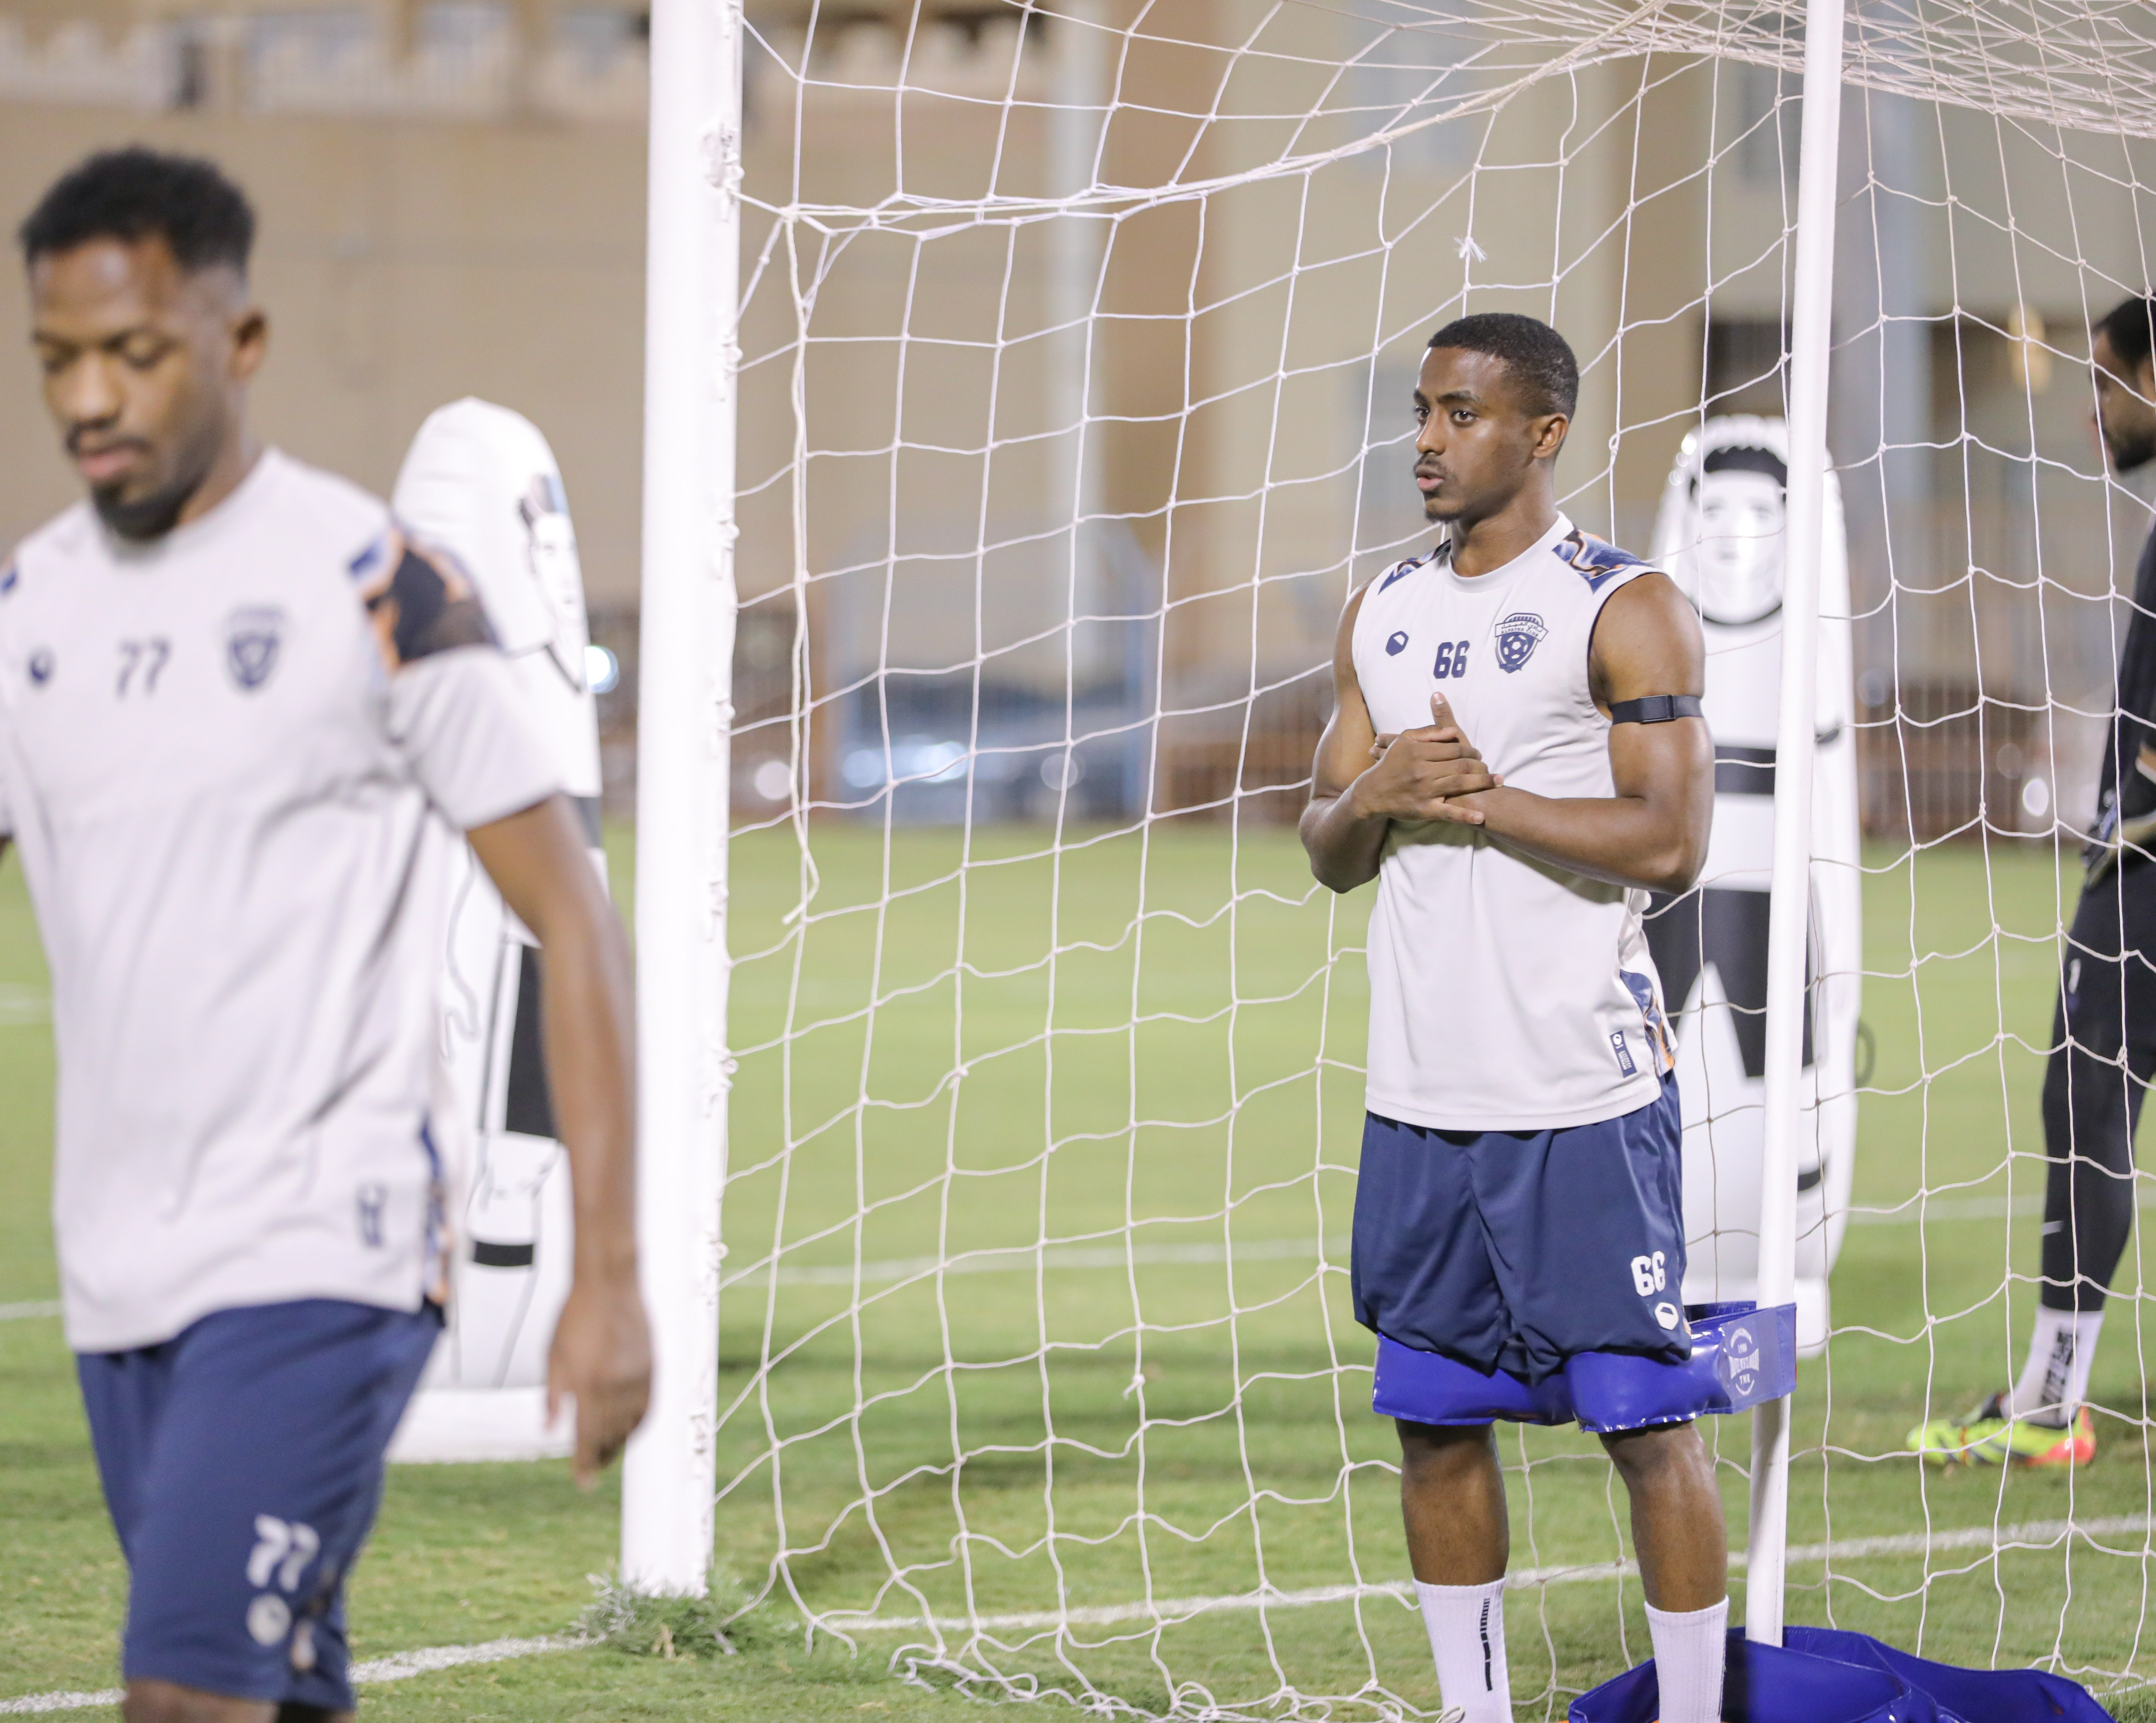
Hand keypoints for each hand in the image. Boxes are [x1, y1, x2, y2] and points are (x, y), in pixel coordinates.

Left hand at [547, 1269, 652, 1487]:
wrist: (608, 1283)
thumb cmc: (573, 1317)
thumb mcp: (552, 1356)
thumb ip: (553, 1394)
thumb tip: (551, 1429)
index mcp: (588, 1382)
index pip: (587, 1435)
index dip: (584, 1462)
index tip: (581, 1482)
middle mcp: (615, 1383)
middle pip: (611, 1434)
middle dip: (600, 1457)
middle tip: (592, 1472)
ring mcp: (637, 1375)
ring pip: (631, 1423)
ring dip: (619, 1444)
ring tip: (608, 1456)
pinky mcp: (651, 1366)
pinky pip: (648, 1405)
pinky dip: (639, 1424)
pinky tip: (630, 1431)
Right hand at [1354, 693, 1501, 823]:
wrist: (1371, 794)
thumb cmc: (1390, 765)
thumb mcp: (1403, 741)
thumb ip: (1428, 733)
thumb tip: (1453, 731)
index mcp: (1419, 752)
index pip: (1454, 749)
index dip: (1470, 750)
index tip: (1478, 754)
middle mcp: (1423, 771)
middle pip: (1461, 765)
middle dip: (1481, 766)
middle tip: (1491, 768)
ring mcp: (1425, 791)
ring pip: (1460, 785)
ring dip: (1484, 783)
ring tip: (1499, 782)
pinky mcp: (1425, 810)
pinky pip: (1449, 814)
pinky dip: (1466, 816)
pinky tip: (1481, 817)